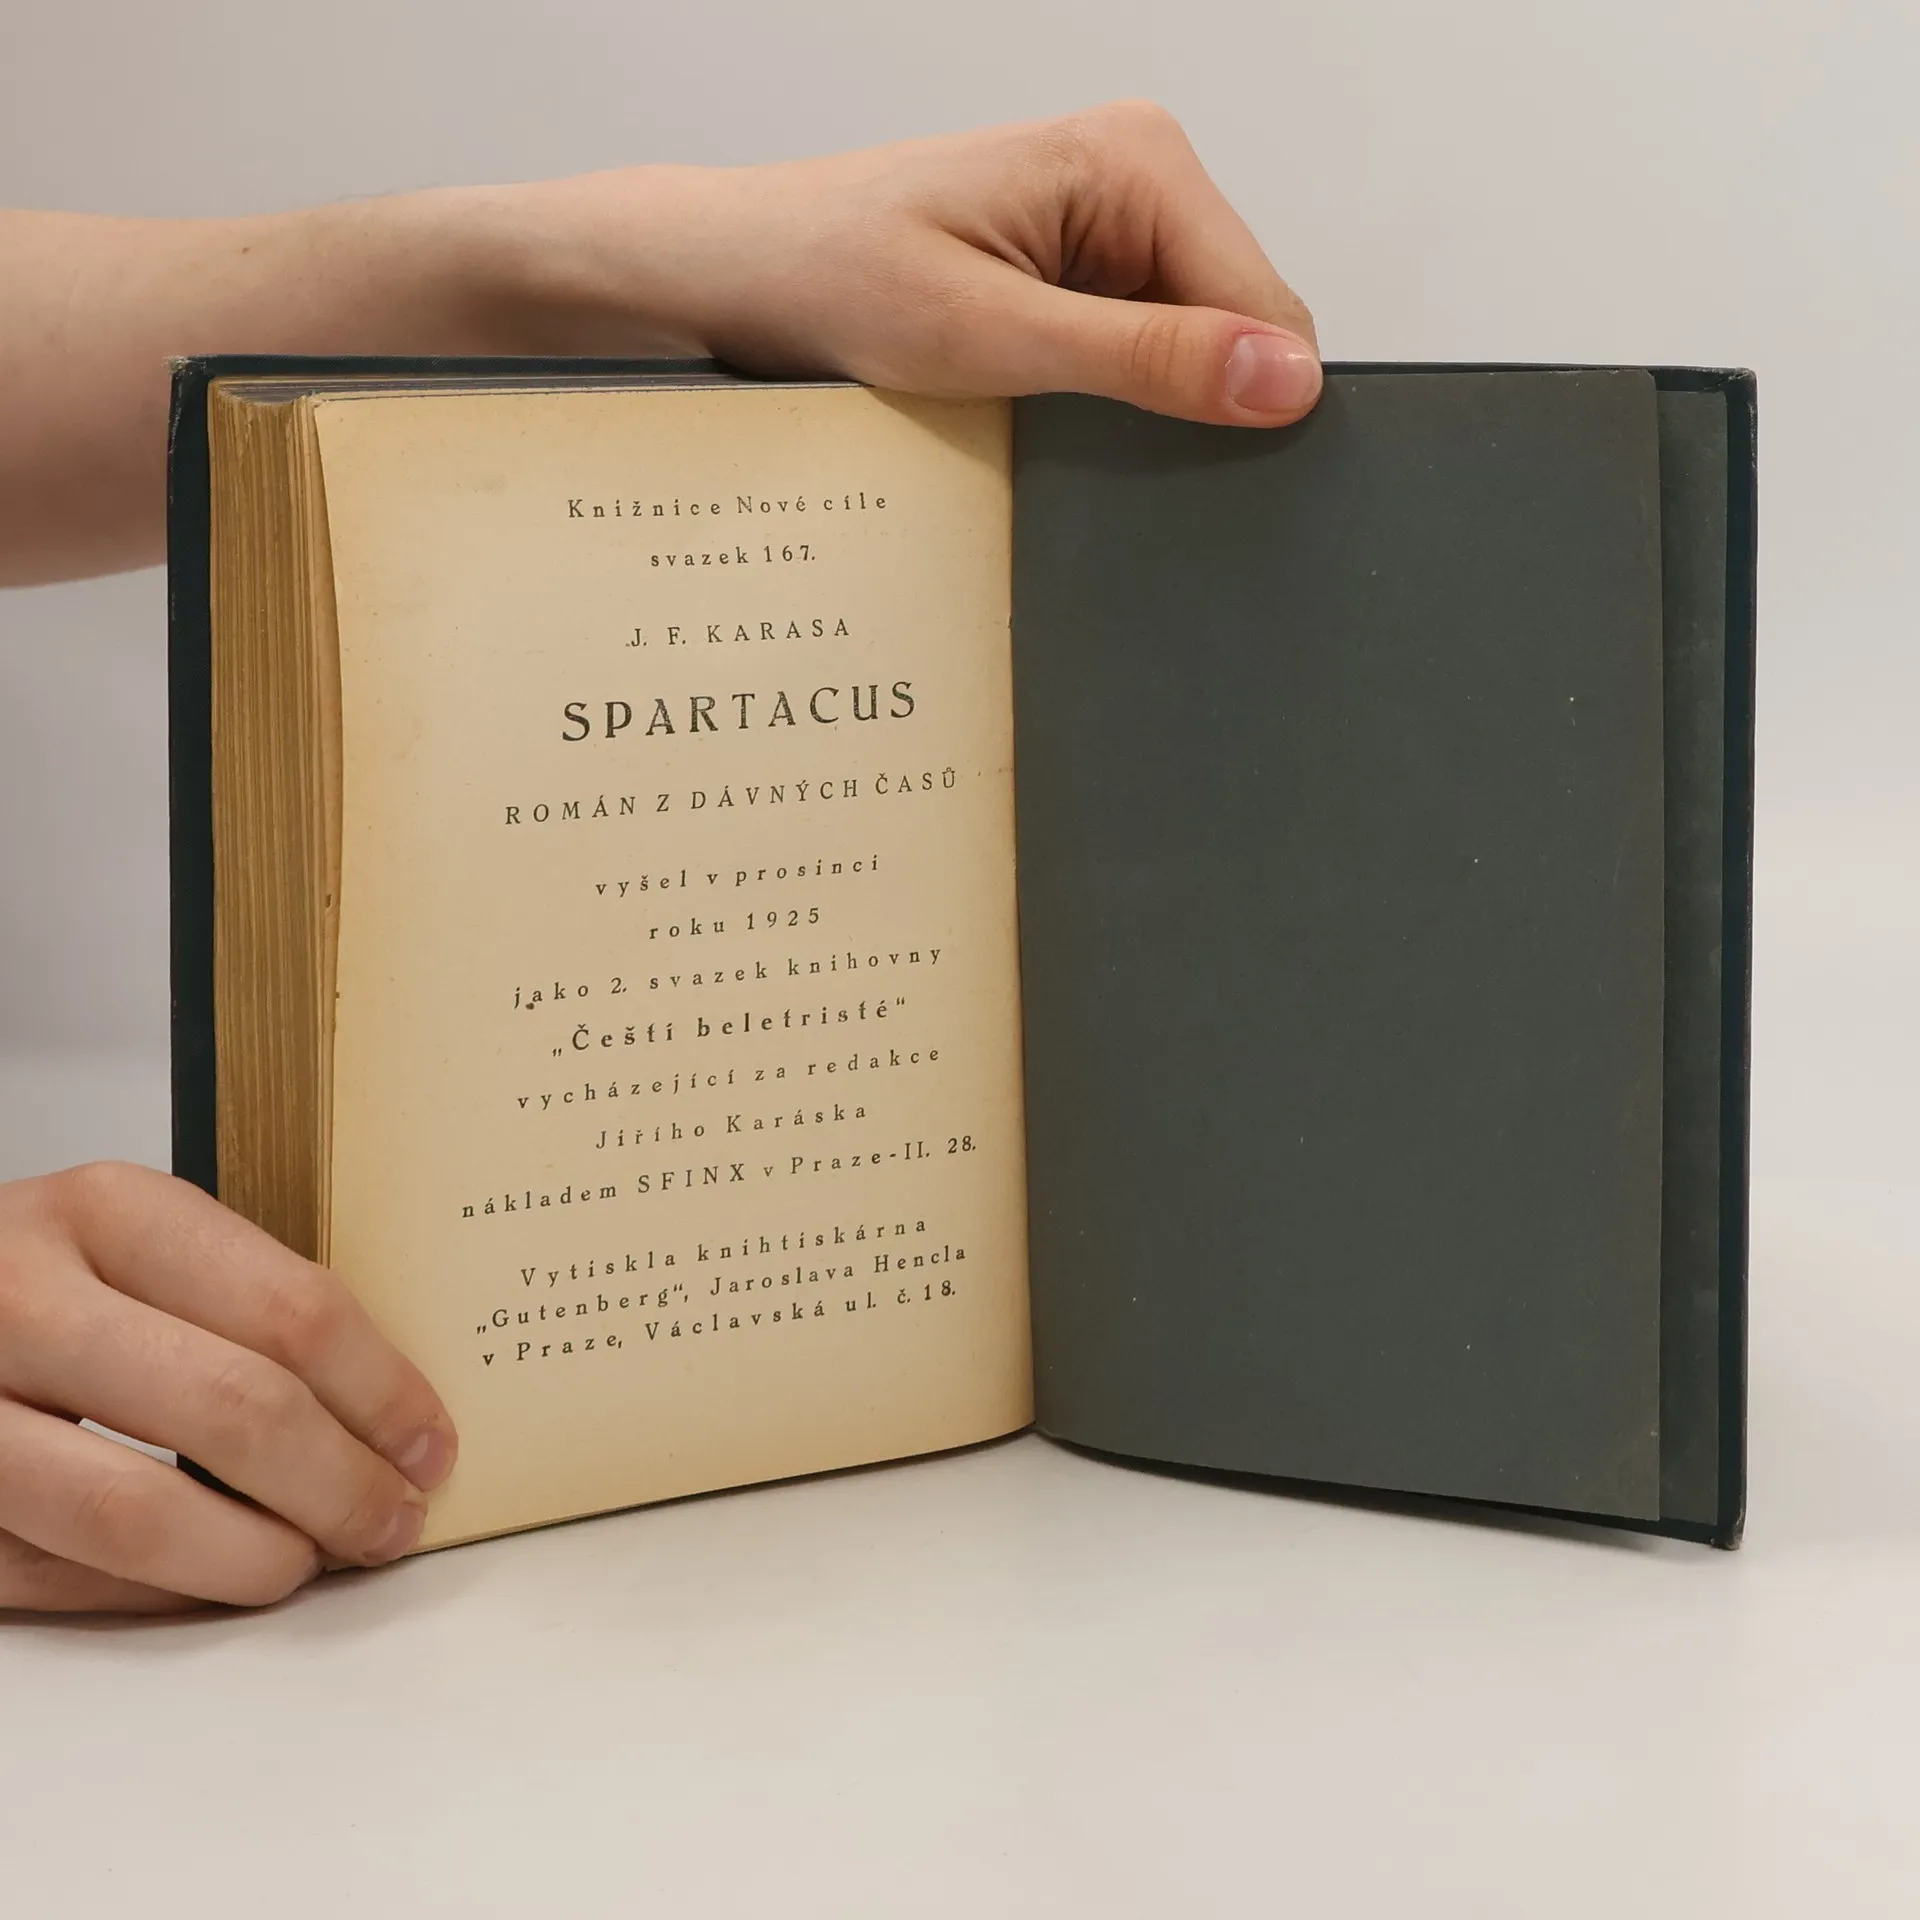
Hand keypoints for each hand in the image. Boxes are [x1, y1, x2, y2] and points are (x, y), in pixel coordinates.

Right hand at [0, 1162, 456, 1612]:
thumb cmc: (32, 1273)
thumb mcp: (129, 1240)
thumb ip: (236, 1302)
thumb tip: (388, 1412)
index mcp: (105, 1212)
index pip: (289, 1310)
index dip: (381, 1393)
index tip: (429, 1445)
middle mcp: (24, 1299)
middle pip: (233, 1409)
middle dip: (339, 1484)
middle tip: (391, 1520)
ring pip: (138, 1512)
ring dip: (255, 1556)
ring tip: (310, 1560)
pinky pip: (64, 1572)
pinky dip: (159, 1590)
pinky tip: (214, 1578)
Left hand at [505, 99, 1322, 426]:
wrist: (731, 276)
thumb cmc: (829, 277)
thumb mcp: (993, 338)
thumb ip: (1146, 361)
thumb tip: (1284, 380)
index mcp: (1138, 160)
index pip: (1270, 311)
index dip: (1245, 403)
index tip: (1181, 466)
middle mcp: (1136, 176)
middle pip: (1236, 333)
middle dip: (1184, 405)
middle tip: (1080, 438)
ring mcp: (1105, 226)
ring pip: (1188, 355)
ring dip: (1134, 408)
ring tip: (1040, 415)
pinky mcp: (1072, 273)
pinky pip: (1134, 357)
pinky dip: (1101, 402)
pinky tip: (1034, 408)